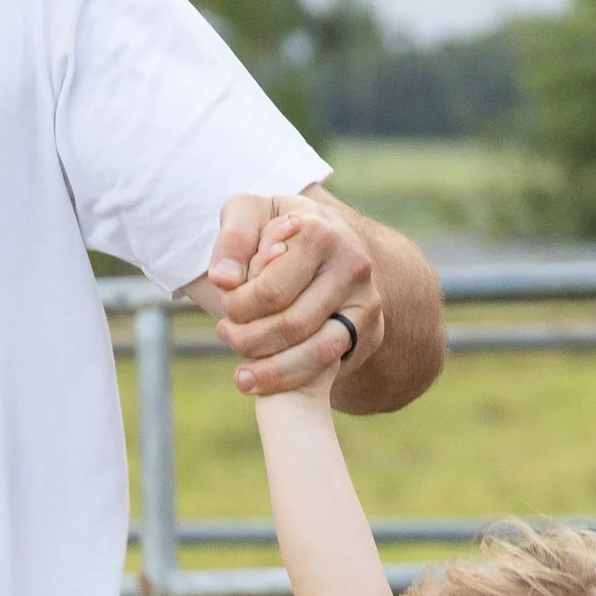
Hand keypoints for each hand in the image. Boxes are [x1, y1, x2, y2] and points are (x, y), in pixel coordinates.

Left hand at [196, 194, 380, 396]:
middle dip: (250, 340)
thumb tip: (224, 279)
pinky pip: (331, 367)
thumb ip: (233, 238)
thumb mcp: (250, 214)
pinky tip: (266, 382)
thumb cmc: (280, 231)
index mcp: (319, 233)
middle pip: (292, 325)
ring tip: (242, 375)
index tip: (227, 309)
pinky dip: (295, 378)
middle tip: (227, 337)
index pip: (270, 291)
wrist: (330, 244)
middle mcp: (351, 265)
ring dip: (272, 370)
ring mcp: (366, 301)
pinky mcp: (370, 331)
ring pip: (316, 353)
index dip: (239, 309)